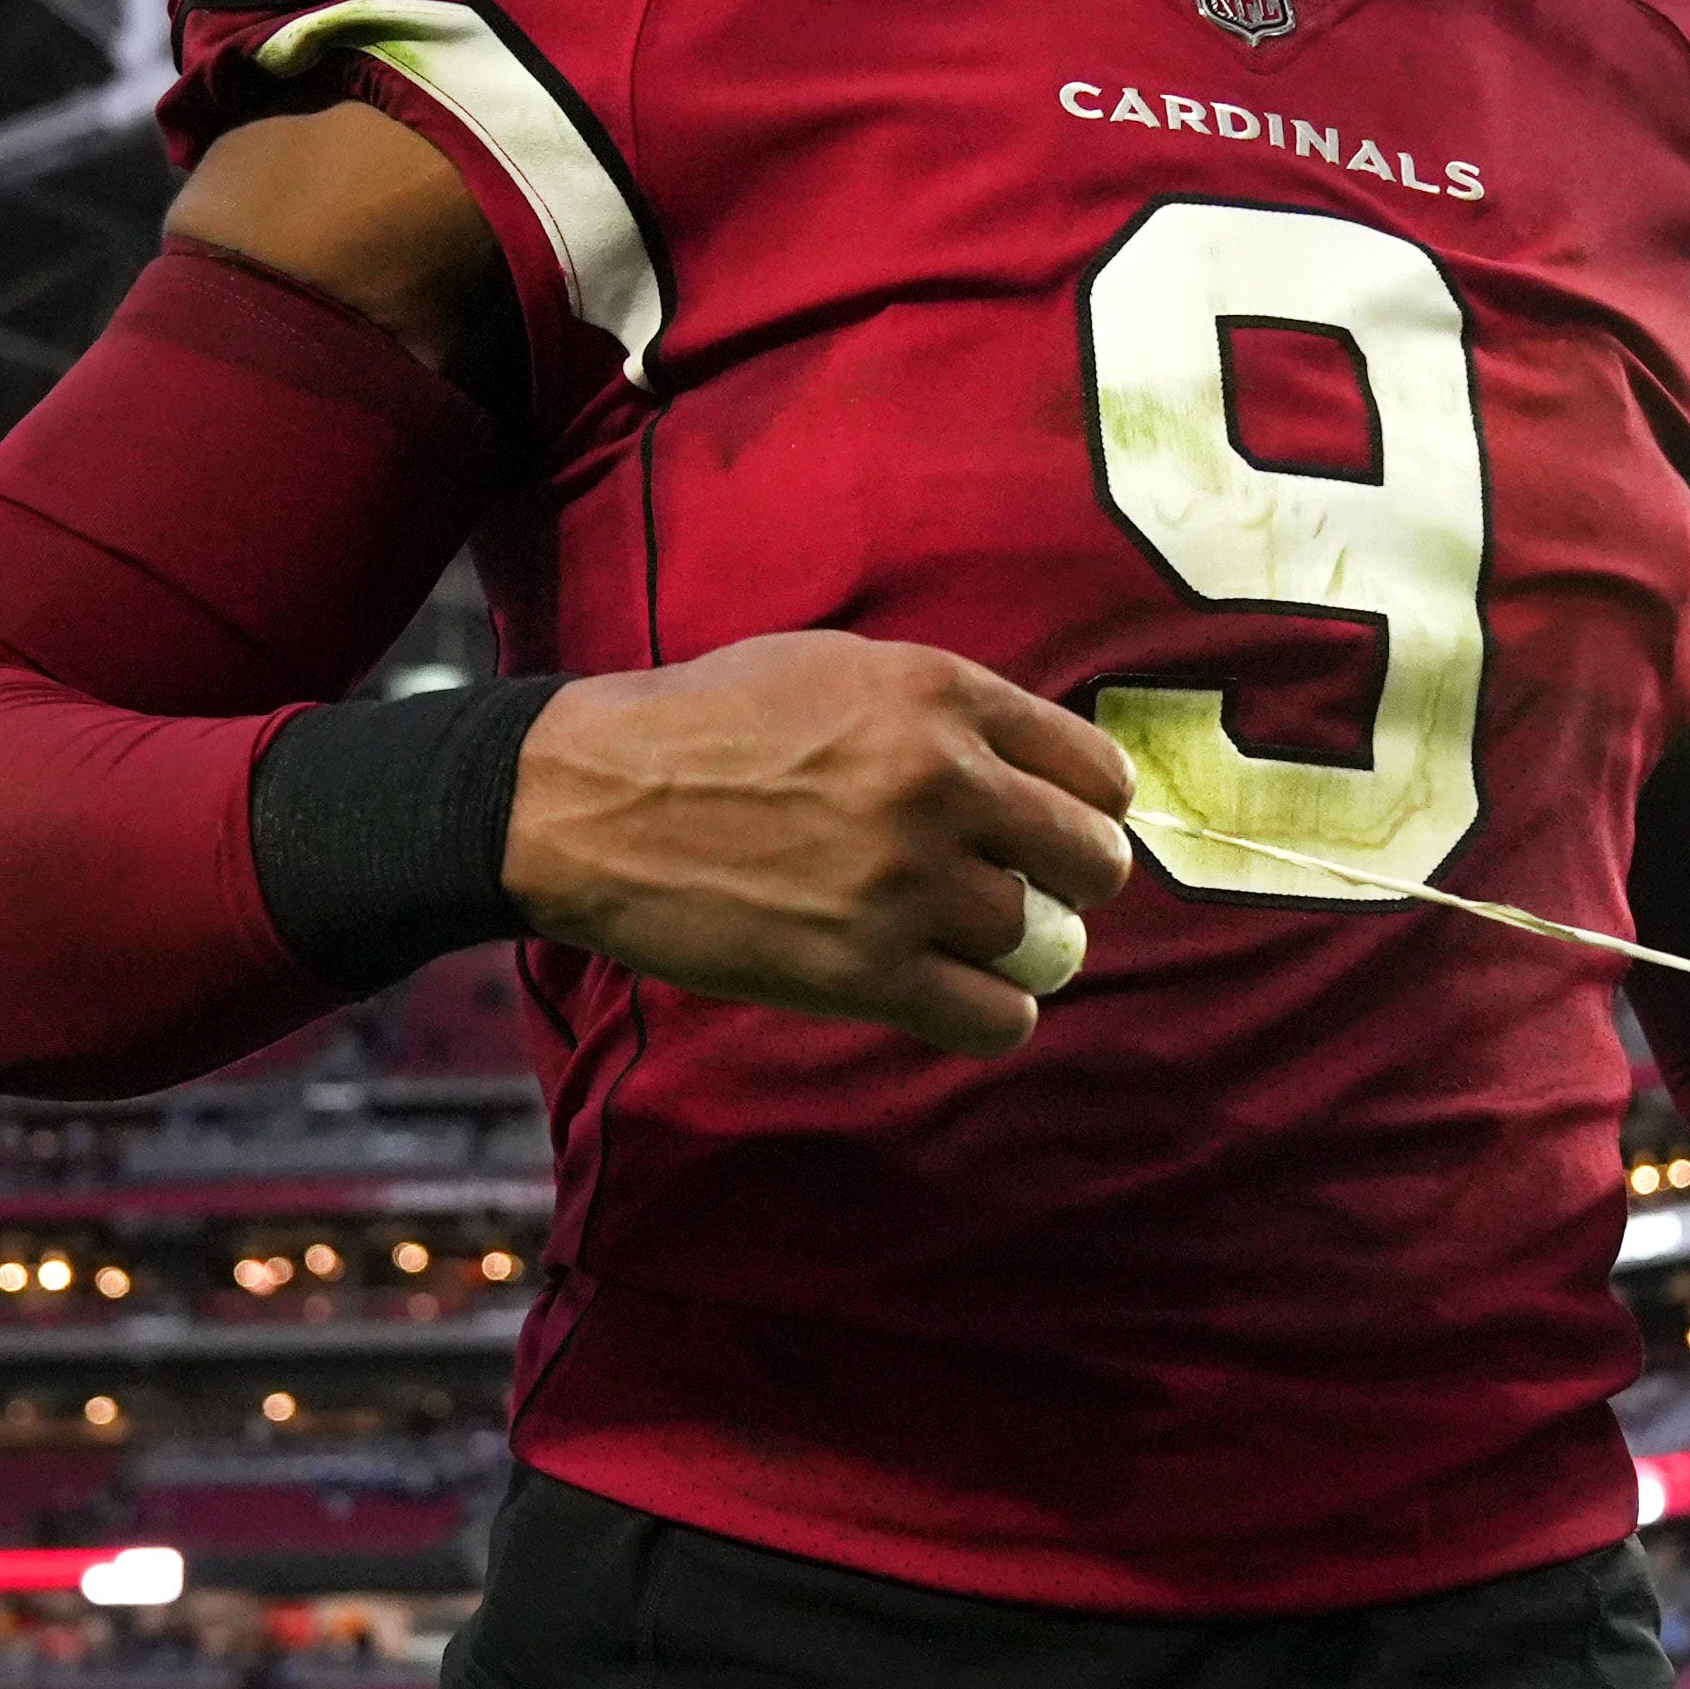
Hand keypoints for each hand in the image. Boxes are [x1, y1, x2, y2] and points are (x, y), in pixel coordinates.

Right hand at [501, 635, 1135, 1057]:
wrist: (590, 802)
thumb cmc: (711, 727)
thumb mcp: (842, 669)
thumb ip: (948, 712)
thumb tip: (1039, 772)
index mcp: (940, 696)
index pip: (1099, 771)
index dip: (1088, 809)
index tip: (1056, 830)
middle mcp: (940, 783)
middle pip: (1093, 863)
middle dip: (1071, 884)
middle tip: (1026, 893)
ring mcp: (905, 882)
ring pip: (1050, 945)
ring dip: (1021, 953)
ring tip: (967, 942)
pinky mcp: (864, 971)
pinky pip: (998, 1019)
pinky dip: (990, 1014)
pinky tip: (950, 994)